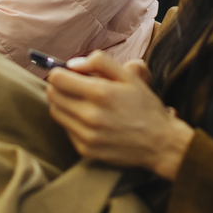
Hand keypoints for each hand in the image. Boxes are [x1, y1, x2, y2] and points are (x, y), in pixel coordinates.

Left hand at [46, 51, 194, 180]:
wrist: (160, 143)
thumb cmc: (144, 107)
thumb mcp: (129, 76)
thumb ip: (100, 62)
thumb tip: (72, 64)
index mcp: (100, 93)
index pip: (56, 79)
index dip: (60, 72)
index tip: (68, 74)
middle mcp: (90, 116)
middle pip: (52, 95)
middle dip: (59, 87)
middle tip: (73, 86)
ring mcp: (86, 135)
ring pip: (56, 112)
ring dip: (63, 104)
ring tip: (80, 102)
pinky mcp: (85, 150)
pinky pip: (66, 130)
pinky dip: (72, 122)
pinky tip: (88, 120)